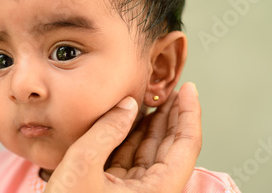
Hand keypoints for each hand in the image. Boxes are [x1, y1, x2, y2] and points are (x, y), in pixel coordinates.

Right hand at [45, 82, 200, 192]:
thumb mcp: (82, 165)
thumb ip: (107, 131)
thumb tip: (128, 104)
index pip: (186, 146)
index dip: (189, 114)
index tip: (188, 89)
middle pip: (172, 148)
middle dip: (172, 116)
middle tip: (172, 89)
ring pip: (152, 153)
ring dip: (153, 126)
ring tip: (154, 100)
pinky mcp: (118, 192)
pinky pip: (132, 160)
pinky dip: (132, 138)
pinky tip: (131, 120)